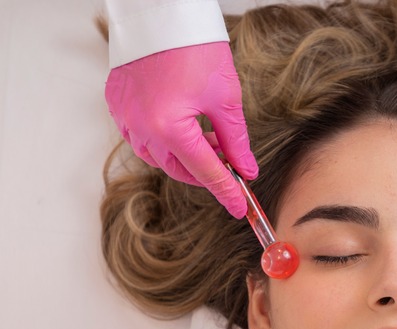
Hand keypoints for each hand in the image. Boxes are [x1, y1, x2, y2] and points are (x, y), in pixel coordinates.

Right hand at [105, 42, 257, 217]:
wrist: (163, 15)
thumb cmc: (197, 50)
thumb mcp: (225, 98)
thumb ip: (235, 140)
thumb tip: (246, 169)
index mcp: (170, 128)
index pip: (205, 172)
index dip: (226, 191)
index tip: (240, 207)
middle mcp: (141, 128)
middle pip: (179, 167)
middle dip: (205, 171)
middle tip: (229, 165)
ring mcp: (124, 116)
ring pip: (157, 155)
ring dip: (184, 154)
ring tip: (208, 137)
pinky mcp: (116, 103)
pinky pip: (139, 134)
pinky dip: (161, 138)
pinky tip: (181, 124)